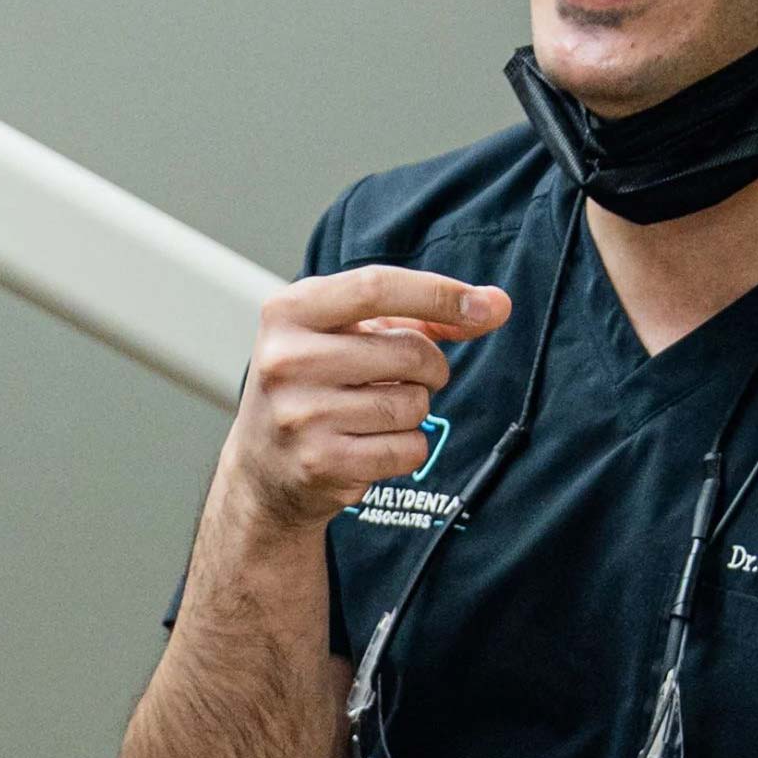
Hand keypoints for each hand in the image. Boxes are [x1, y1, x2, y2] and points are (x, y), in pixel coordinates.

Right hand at [217, 265, 510, 533]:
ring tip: (378, 412)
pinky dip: (408, 447)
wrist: (263, 470)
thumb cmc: (315, 385)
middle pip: (407, 351)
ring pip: (413, 404)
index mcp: (287, 312)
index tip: (484, 307)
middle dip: (431, 366)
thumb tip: (494, 305)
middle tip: (414, 377)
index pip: (376, 287)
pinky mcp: (321, 463)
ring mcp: (301, 415)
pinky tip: (374, 444)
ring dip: (415, 409)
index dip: (438, 294)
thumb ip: (416, 316)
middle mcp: (286, 361)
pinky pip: (407, 448)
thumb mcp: (345, 334)